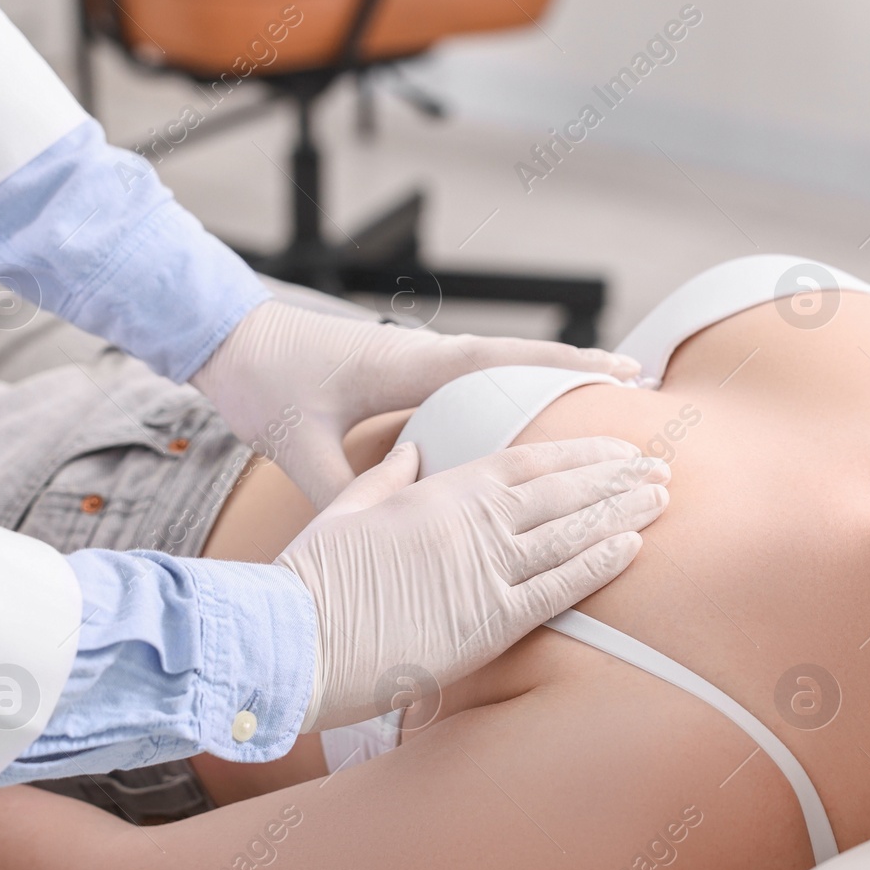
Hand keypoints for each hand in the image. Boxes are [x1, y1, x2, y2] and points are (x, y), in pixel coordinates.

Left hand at [191, 298, 641, 507]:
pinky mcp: (406, 373)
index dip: (567, 368)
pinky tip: (530, 417)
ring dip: (550, 380)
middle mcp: (426, 356)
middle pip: (521, 360)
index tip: (623, 373)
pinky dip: (513, 390)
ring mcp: (419, 361)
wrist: (229, 337)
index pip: (506, 362)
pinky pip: (475, 380)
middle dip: (580, 370)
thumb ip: (341, 485)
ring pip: (502, 368)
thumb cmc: (265, 381)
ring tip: (605, 401)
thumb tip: (379, 532)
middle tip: (640, 391)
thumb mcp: (298, 442)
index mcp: (412, 365)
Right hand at [276, 436, 670, 731]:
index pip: (528, 461)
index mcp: (440, 492)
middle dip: (615, 478)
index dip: (580, 452)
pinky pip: (557, 591)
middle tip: (661, 468)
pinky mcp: (486, 624)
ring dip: (620, 514)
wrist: (290, 639)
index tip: (616, 448)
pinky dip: (598, 566)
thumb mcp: (344, 510)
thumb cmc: (309, 579)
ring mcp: (483, 573)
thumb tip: (414, 450)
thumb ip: (386, 477)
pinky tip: (632, 549)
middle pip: (562, 492)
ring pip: (570, 534)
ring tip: (662, 499)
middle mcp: (472, 524)